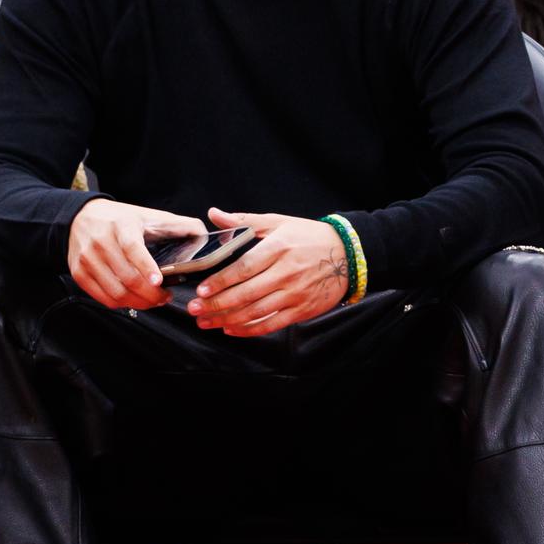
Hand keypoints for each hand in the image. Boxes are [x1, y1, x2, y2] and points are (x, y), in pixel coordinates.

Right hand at [67, 199, 207, 310]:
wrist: (80, 218)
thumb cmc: (120, 220)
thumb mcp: (148, 216)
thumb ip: (178, 225)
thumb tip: (203, 235)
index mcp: (121, 226)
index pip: (133, 249)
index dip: (146, 267)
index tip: (159, 281)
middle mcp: (101, 242)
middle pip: (127, 277)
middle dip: (150, 294)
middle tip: (164, 297)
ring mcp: (87, 260)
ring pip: (115, 292)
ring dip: (138, 303)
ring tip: (152, 300)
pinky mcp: (78, 273)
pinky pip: (103, 298)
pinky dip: (121, 304)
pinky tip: (134, 299)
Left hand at [183, 208, 352, 337]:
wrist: (348, 254)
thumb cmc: (309, 237)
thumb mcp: (279, 222)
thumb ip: (245, 221)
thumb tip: (214, 215)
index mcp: (278, 248)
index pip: (243, 268)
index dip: (220, 281)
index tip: (201, 289)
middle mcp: (286, 273)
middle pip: (245, 293)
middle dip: (217, 304)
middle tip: (195, 309)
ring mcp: (295, 293)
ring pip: (255, 312)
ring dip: (227, 319)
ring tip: (206, 321)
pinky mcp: (302, 310)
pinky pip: (272, 323)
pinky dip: (250, 329)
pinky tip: (231, 329)